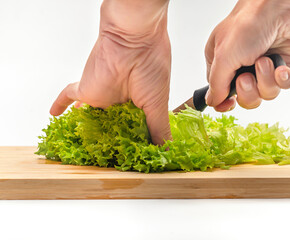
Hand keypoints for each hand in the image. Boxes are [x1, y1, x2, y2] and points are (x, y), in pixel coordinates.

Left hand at [50, 0, 170, 144]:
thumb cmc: (151, 67)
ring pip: (91, 117)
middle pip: (112, 126)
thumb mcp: (158, 105)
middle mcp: (120, 102)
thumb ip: (159, 129)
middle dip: (110, 140)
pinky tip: (55, 113)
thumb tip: (166, 151)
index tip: (131, 157)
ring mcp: (102, 96)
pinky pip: (67, 97)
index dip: (133, 142)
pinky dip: (60, 104)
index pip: (134, 128)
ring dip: (88, 130)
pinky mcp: (86, 89)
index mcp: (140, 105)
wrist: (134, 41)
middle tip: (108, 157)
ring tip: (85, 146)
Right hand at [204, 0, 289, 111]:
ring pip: (264, 94)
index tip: (229, 105)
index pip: (220, 92)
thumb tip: (211, 102)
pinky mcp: (282, 67)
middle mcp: (241, 67)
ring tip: (265, 61)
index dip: (225, 102)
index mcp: (221, 63)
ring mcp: (262, 68)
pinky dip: (283, 79)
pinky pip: (283, 86)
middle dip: (248, 90)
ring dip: (266, 80)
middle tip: (247, 75)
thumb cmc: (248, 25)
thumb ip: (216, 85)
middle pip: (244, 98)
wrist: (281, 9)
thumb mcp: (223, 58)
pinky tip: (281, 66)